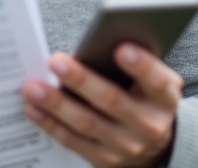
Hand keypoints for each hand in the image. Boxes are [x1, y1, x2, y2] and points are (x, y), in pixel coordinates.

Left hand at [21, 44, 181, 166]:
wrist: (153, 145)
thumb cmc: (144, 97)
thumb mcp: (151, 80)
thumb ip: (135, 61)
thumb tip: (98, 41)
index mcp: (164, 99)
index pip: (157, 81)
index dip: (142, 66)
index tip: (121, 48)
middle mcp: (148, 125)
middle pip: (112, 101)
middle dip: (81, 80)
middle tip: (55, 61)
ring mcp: (126, 146)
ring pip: (87, 123)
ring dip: (56, 104)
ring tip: (33, 87)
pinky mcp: (104, 159)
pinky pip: (73, 141)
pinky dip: (51, 124)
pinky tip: (34, 108)